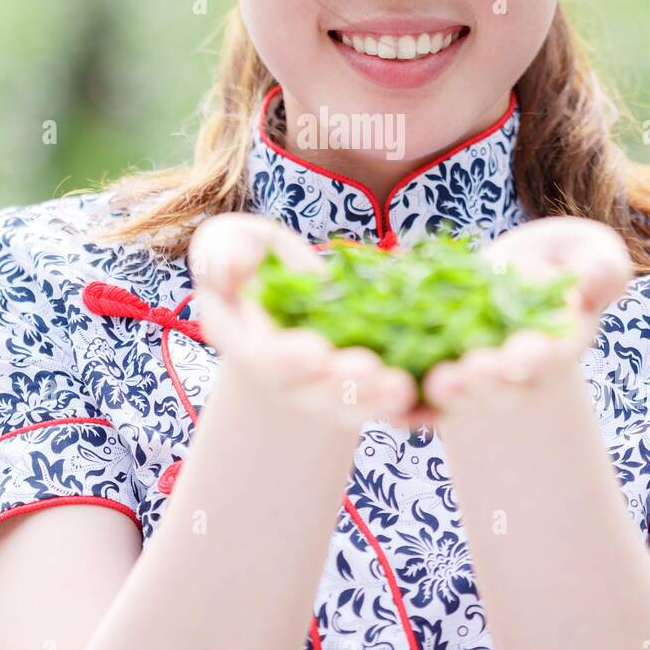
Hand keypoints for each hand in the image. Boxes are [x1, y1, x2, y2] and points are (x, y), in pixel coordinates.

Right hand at [187, 213, 419, 432]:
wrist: (290, 287)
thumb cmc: (254, 256)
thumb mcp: (231, 243)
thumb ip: (221, 255)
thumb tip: (229, 269)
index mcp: (245, 344)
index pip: (262, 361)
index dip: (287, 361)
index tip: (315, 352)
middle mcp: (284, 378)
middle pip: (311, 393)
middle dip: (340, 386)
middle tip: (367, 371)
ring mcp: (324, 388)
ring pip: (350, 406)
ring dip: (375, 400)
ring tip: (401, 386)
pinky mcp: (363, 387)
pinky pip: (383, 403)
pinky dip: (405, 403)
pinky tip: (428, 390)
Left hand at [420, 216, 633, 420]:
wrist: (506, 275)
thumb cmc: (556, 261)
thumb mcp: (587, 251)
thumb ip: (602, 268)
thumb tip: (592, 285)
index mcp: (553, 347)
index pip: (548, 358)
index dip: (535, 359)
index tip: (522, 356)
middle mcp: (511, 375)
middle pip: (499, 388)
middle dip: (486, 383)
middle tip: (473, 374)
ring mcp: (468, 380)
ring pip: (456, 399)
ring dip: (447, 396)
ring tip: (438, 382)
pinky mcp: (427, 377)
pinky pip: (411, 400)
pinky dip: (399, 402)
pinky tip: (386, 391)